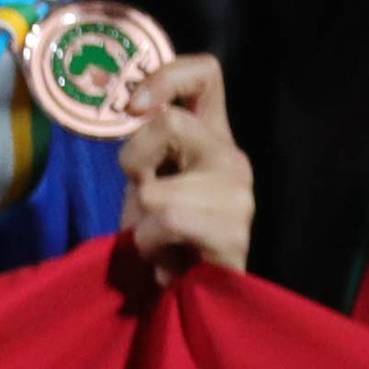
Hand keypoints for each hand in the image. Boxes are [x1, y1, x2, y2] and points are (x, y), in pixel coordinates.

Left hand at [117, 55, 254, 286]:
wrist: (192, 295)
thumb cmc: (164, 238)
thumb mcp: (146, 182)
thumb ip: (144, 149)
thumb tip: (130, 108)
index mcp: (212, 136)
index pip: (206, 73)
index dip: (166, 75)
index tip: (132, 107)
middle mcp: (232, 155)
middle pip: (166, 122)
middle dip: (134, 164)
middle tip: (144, 203)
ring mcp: (238, 192)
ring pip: (155, 189)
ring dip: (140, 225)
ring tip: (159, 242)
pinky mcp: (234, 230)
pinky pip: (167, 222)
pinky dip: (151, 246)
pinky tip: (168, 261)